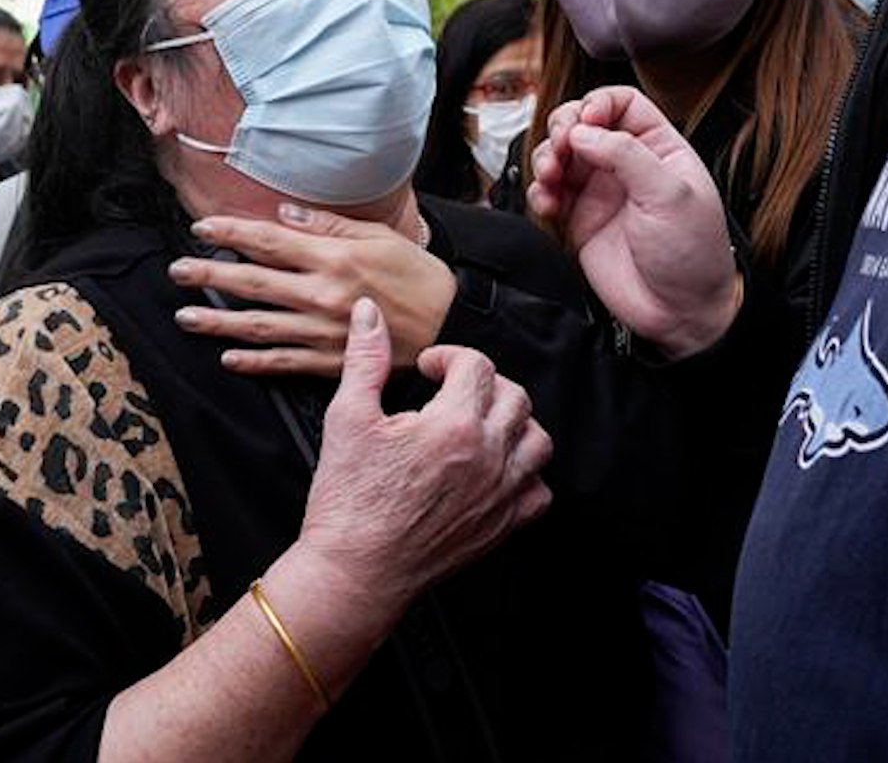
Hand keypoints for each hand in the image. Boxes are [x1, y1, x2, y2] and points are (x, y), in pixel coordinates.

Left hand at [168, 205, 456, 376]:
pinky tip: (227, 357)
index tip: (201, 227)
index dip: (230, 232)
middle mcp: (321, 294)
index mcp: (333, 258)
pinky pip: (283, 362)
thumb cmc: (418, 276)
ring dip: (217, 321)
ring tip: (186, 316)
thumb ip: (329, 226)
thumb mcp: (380, 237)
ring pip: (258, 326)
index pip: (269, 241)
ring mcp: (323, 331)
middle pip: (252, 282)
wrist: (452, 325)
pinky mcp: (331, 361)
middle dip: (209, 275)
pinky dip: (252, 362)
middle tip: (177, 271)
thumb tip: (284, 215)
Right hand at [293, 299, 552, 611]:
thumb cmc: (349, 504)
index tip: (430, 368)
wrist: (355, 572)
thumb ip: (365, 359)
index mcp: (453, 425)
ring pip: (537, 440)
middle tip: (453, 393)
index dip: (450, 357)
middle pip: (514, 396)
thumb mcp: (348, 418)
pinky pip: (539, 491)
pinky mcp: (502, 526)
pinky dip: (525, 474)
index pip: (477, 366)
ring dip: (512, 423)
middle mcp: (487, 457)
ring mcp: (500, 494)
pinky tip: (495, 469)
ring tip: (480, 424)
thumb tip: (369, 316)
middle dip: (484, 384)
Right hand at [526, 86, 739, 357]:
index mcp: (658, 148)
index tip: (587, 123)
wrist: (680, 312)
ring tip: (551, 176)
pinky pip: (547, 194)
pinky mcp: (577, 221)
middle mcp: (625, 165)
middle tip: (562, 147)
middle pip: (581, 122)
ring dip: (545, 158)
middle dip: (564, 128)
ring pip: (558, 155)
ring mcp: (599, 192)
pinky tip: (548, 204)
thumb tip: (584, 131)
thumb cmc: (693, 254)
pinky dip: (538, 193)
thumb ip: (627, 155)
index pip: (622, 104)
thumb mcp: (670, 195)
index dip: (598, 104)